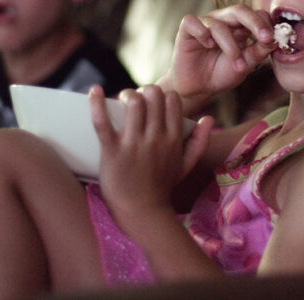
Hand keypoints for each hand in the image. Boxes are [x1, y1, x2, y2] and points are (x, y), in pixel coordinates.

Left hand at [90, 85, 213, 218]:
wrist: (142, 213)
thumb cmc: (162, 188)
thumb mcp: (186, 166)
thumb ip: (199, 142)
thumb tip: (209, 118)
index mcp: (173, 139)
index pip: (172, 99)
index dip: (162, 94)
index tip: (153, 102)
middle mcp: (156, 138)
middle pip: (153, 95)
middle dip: (144, 91)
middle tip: (135, 101)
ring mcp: (134, 144)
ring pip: (133, 103)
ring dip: (126, 95)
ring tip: (120, 101)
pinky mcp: (112, 151)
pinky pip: (102, 122)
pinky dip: (96, 103)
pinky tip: (94, 90)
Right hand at [158, 5, 276, 100]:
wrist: (198, 89)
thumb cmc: (221, 74)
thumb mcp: (245, 65)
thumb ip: (258, 52)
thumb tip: (274, 40)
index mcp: (240, 26)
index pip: (256, 15)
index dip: (266, 24)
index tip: (274, 40)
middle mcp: (223, 20)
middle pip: (240, 10)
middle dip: (255, 23)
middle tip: (265, 38)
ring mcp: (205, 23)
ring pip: (219, 24)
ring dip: (231, 46)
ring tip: (238, 66)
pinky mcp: (187, 29)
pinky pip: (192, 22)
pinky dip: (202, 33)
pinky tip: (208, 45)